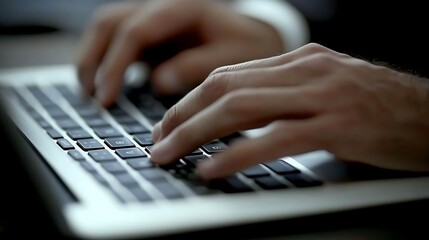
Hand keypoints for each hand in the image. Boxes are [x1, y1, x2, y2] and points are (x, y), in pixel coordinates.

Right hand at [75, 0, 283, 106]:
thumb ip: (198, 66)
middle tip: (91, 98)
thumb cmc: (248, 46)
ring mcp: (154, 20)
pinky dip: (105, 62)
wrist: (255, 36)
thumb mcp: (233, 57)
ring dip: (92, 58)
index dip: (115, 65)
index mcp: (182, 8)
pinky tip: (104, 85)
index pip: (136, 31)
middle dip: (93, 60)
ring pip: (107, 28)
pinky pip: (118, 41)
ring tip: (88, 93)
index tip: (106, 98)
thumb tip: (158, 81)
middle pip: (110, 23)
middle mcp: (162, 8)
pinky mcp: (152, 35)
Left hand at [150, 43, 428, 179]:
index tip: (168, 123)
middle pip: (225, 88)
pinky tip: (212, 168)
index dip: (190, 100)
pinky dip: (237, 154)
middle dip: (182, 116)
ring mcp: (321, 96)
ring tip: (171, 154)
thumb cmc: (377, 106)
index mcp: (298, 60)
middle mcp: (305, 70)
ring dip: (197, 133)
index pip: (227, 74)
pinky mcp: (337, 127)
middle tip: (158, 141)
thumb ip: (284, 95)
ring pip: (241, 109)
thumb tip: (237, 113)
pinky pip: (274, 140)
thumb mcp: (325, 89)